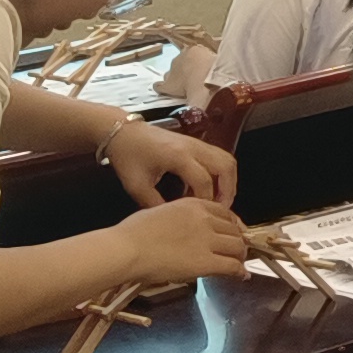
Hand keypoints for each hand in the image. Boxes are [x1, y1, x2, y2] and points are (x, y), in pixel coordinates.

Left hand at [104, 118, 239, 208]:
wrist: (123, 132)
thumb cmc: (128, 157)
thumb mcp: (136, 186)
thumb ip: (156, 204)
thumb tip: (173, 220)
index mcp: (177, 156)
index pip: (203, 180)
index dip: (206, 200)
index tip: (201, 214)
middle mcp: (193, 147)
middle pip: (225, 166)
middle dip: (228, 190)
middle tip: (221, 209)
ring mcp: (197, 143)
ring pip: (227, 160)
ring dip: (228, 181)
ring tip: (219, 200)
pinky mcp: (196, 143)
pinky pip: (219, 157)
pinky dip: (221, 174)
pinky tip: (209, 188)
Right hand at [113, 194, 252, 285]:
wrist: (126, 249)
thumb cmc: (133, 233)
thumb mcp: (160, 212)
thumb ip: (179, 218)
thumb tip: (183, 227)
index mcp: (193, 205)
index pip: (224, 213)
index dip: (231, 225)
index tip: (232, 232)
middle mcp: (205, 219)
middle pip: (234, 230)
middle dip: (238, 241)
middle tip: (237, 251)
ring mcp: (207, 240)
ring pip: (237, 247)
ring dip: (240, 256)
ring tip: (239, 263)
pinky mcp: (205, 262)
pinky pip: (231, 266)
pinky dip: (239, 271)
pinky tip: (240, 275)